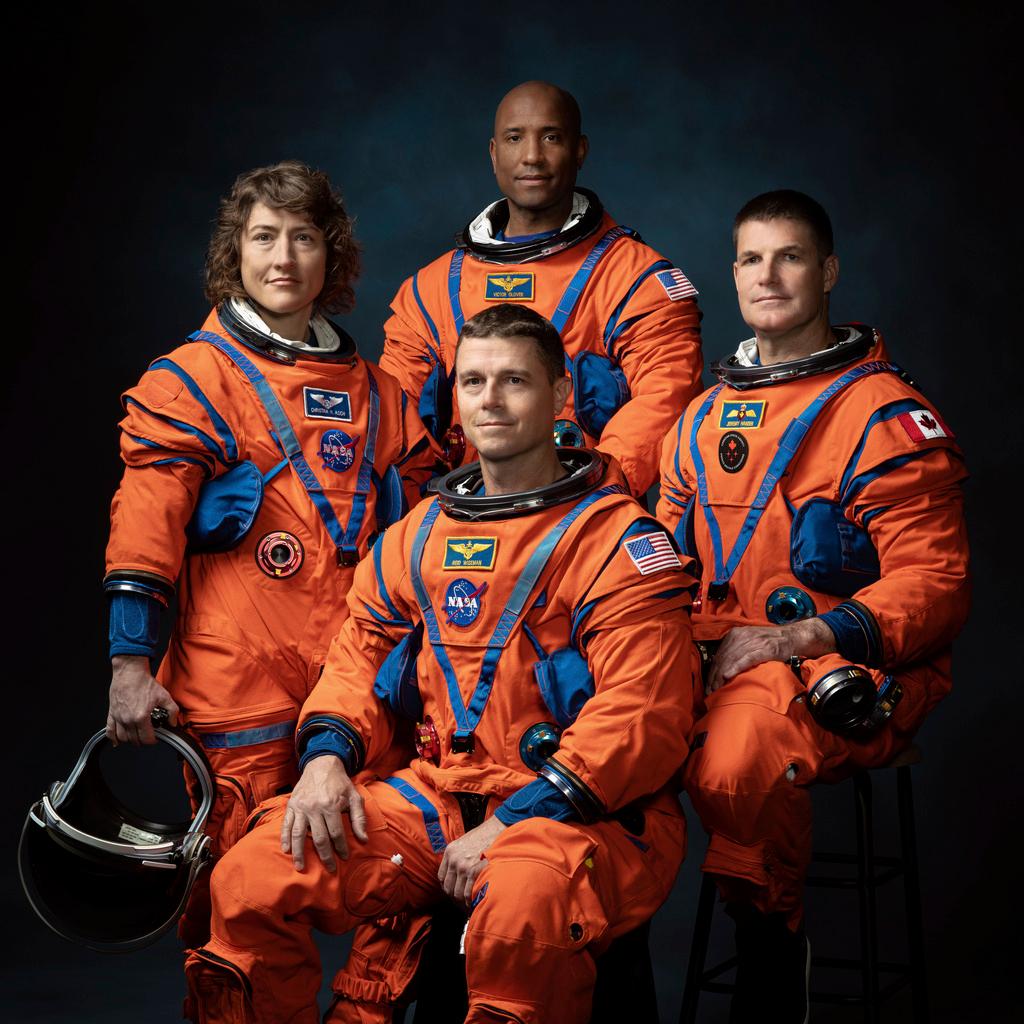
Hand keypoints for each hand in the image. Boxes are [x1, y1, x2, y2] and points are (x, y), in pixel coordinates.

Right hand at [107, 655, 179, 744]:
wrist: (130, 672)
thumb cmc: (144, 683)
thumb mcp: (164, 696)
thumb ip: (172, 711)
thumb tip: (172, 722)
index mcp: (141, 717)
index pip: (146, 739)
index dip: (153, 740)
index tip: (156, 737)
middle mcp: (128, 720)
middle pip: (134, 740)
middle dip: (143, 740)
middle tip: (148, 734)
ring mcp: (118, 717)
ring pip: (123, 738)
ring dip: (130, 739)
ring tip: (137, 735)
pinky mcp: (112, 713)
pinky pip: (109, 731)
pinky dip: (112, 738)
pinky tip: (117, 741)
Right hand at [281, 756, 367, 871]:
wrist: (322, 764)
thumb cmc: (340, 783)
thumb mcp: (354, 797)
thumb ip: (359, 818)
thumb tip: (364, 839)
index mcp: (331, 805)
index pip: (336, 833)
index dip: (341, 847)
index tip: (344, 857)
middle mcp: (314, 808)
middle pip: (319, 838)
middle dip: (324, 856)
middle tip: (329, 869)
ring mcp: (301, 807)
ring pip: (299, 835)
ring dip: (299, 853)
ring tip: (301, 867)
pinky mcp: (292, 805)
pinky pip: (286, 825)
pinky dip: (285, 838)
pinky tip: (286, 850)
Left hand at [438, 815, 506, 907]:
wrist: (499, 828)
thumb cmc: (486, 836)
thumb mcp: (465, 843)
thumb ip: (458, 857)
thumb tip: (458, 875)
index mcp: (450, 851)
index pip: (442, 878)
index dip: (448, 888)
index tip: (454, 893)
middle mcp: (454, 859)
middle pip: (448, 887)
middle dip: (455, 898)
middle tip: (463, 904)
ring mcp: (463, 865)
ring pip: (457, 893)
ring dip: (463, 902)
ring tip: (470, 906)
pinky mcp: (474, 870)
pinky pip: (468, 893)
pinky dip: (471, 901)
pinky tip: (476, 902)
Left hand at [706, 618, 835, 692]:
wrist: (793, 637)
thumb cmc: (770, 643)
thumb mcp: (749, 642)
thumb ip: (736, 651)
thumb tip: (721, 668)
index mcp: (735, 634)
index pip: (719, 654)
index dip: (712, 671)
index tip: (708, 684)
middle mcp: (741, 636)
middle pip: (722, 658)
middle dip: (714, 676)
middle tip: (710, 690)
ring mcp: (753, 641)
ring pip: (731, 659)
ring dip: (721, 675)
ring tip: (717, 688)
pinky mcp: (764, 648)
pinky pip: (746, 658)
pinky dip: (735, 667)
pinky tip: (728, 675)